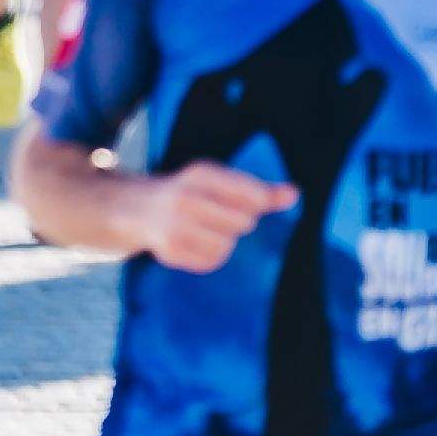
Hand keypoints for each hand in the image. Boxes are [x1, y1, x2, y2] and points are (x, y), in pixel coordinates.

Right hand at [131, 161, 294, 272]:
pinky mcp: (170, 251)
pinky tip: (198, 243)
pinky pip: (210, 262)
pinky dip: (211, 256)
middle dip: (239, 222)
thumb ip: (260, 190)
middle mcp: (186, 198)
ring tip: (209, 230)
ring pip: (227, 245)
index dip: (260, 203)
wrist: (141, 209)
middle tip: (222, 216)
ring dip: (225, 241)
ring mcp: (175, 226)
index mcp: (202, 174)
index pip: (252, 196)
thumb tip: (295, 194)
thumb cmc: (194, 193)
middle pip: (243, 222)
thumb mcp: (222, 182)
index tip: (252, 203)